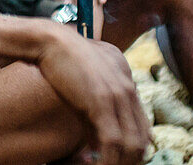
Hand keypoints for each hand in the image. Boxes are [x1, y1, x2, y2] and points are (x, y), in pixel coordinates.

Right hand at [37, 28, 150, 164]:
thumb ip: (96, 108)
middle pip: (142, 138)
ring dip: (119, 163)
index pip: (143, 126)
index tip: (119, 159)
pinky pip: (113, 141)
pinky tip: (95, 164)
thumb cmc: (61, 59)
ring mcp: (117, 95)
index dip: (134, 149)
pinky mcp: (101, 102)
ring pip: (132, 144)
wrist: (50, 40)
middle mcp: (128, 88)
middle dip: (129, 160)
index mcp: (126, 82)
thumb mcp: (86, 81)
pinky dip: (107, 160)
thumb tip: (97, 140)